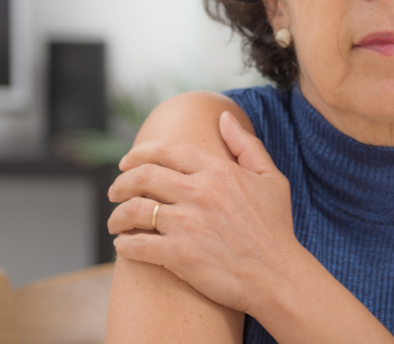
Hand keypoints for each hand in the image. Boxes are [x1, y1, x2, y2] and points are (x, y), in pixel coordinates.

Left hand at [106, 111, 298, 313]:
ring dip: (117, 215)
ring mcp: (188, 224)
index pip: (166, 150)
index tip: (126, 162)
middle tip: (114, 191)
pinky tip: (123, 246)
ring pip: (134, 210)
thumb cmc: (276, 229)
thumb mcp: (271, 179)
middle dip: (120, 182)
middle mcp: (200, 192)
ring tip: (115, 222)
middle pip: (143, 176)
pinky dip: (124, 245)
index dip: (139, 153)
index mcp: (218, 171)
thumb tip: (223, 117)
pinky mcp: (180, 255)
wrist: (278, 276)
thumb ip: (246, 145)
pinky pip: (137, 245)